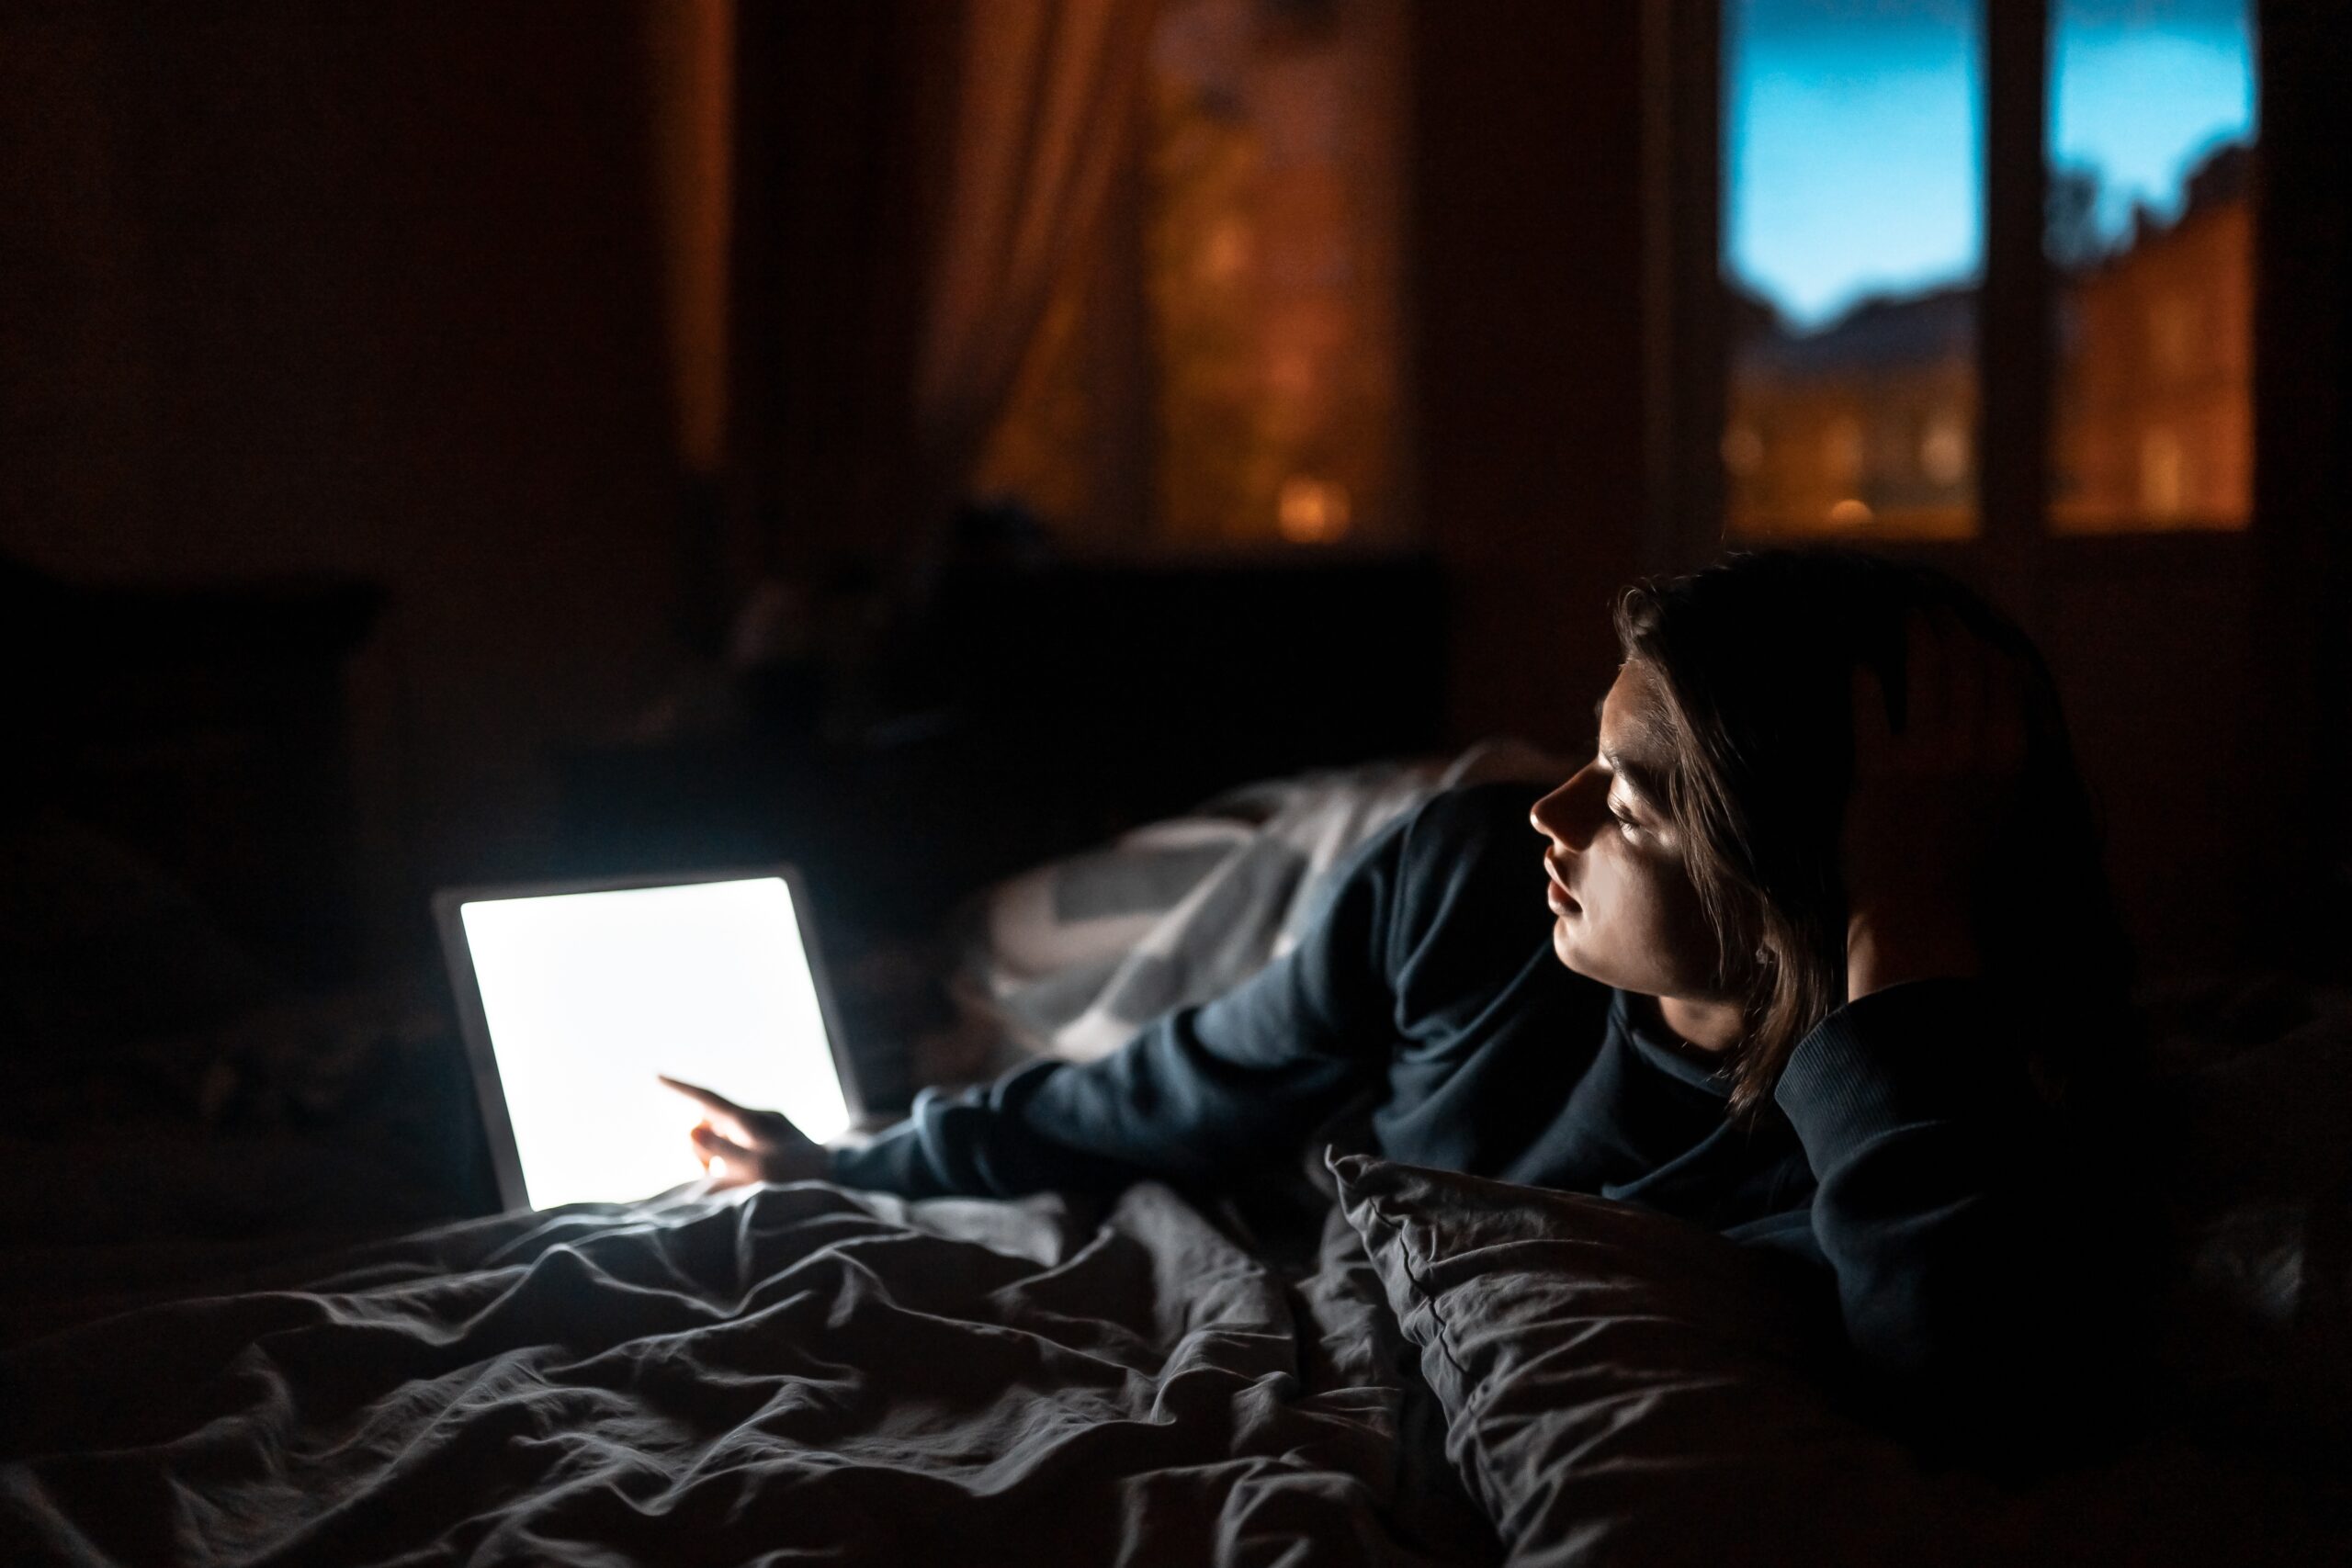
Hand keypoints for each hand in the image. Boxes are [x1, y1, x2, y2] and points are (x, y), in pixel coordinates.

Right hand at [657, 1076, 830, 1187]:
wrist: (841, 1183)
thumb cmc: (798, 1181)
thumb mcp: (756, 1169)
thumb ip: (721, 1150)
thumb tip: (689, 1130)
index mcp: (752, 1121)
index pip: (708, 1098)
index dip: (680, 1088)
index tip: (655, 1075)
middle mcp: (759, 1120)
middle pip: (710, 1123)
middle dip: (700, 1146)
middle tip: (712, 1174)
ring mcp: (767, 1131)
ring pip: (722, 1138)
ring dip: (716, 1158)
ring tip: (734, 1182)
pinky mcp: (774, 1143)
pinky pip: (738, 1147)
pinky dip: (731, 1162)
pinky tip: (743, 1180)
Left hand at [1841, 608, 2027, 1001]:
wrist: (1916, 915)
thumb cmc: (1957, 867)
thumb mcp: (2000, 806)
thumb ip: (2002, 754)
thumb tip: (2002, 703)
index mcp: (2011, 760)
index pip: (2005, 679)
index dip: (1984, 643)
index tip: (1967, 624)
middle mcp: (1976, 753)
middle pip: (1966, 665)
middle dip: (1947, 626)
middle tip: (1927, 605)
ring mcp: (1928, 761)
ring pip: (1926, 674)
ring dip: (1913, 636)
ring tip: (1900, 615)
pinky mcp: (1879, 774)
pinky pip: (1871, 709)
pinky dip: (1864, 680)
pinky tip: (1857, 662)